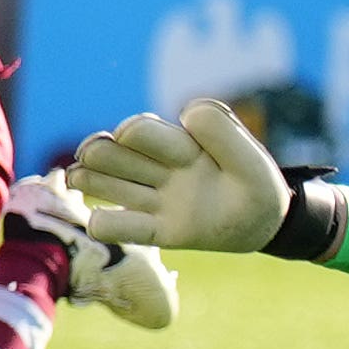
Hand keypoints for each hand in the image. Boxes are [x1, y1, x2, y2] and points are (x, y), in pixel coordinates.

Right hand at [72, 100, 295, 253]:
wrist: (268, 222)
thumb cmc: (256, 183)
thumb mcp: (249, 155)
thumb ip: (220, 129)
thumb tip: (184, 115)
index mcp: (180, 145)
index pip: (140, 131)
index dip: (137, 133)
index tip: (170, 150)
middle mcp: (160, 170)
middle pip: (111, 152)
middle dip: (98, 151)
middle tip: (94, 156)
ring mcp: (156, 201)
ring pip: (103, 183)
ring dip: (88, 178)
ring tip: (80, 176)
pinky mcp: (159, 232)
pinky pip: (118, 228)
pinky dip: (103, 224)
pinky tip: (102, 221)